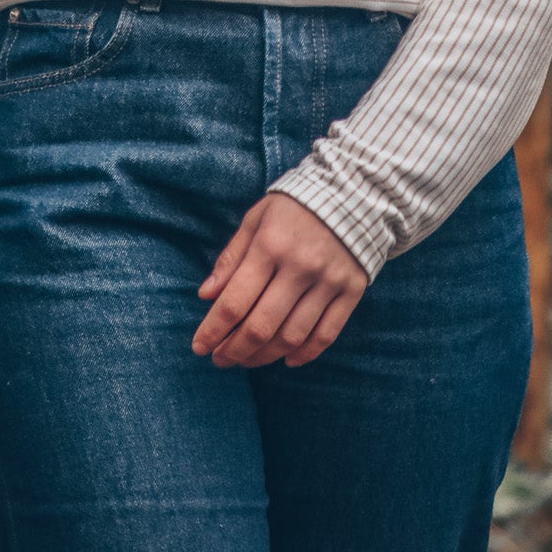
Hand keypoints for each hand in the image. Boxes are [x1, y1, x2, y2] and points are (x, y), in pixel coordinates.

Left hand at [192, 194, 367, 369]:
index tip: (199, 347)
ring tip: (246, 360)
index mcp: (270, 245)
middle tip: (220, 359)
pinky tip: (287, 359)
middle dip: (234, 350)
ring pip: (292, 336)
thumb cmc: (294, 207)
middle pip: (261, 326)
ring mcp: (328, 281)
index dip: (213, 330)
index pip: (235, 301)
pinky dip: (305, 353)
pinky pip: (326, 334)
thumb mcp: (257, 219)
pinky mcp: (351, 291)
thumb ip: (232, 257)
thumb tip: (206, 295)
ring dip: (264, 356)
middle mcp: (299, 266)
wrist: (352, 192)